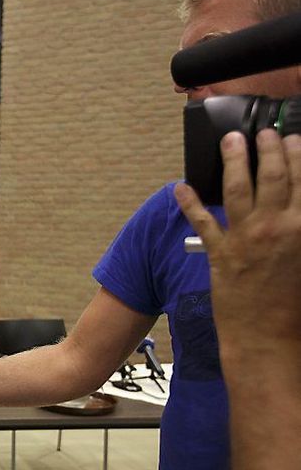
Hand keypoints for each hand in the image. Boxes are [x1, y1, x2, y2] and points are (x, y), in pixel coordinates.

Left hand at [174, 131, 300, 360]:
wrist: (266, 337)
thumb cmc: (295, 306)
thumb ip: (300, 228)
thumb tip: (296, 205)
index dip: (297, 154)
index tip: (293, 138)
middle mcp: (277, 227)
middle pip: (273, 177)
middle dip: (268, 149)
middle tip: (265, 132)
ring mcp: (246, 238)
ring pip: (237, 189)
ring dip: (233, 161)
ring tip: (231, 141)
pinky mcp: (220, 253)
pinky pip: (201, 221)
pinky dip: (189, 202)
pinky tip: (181, 186)